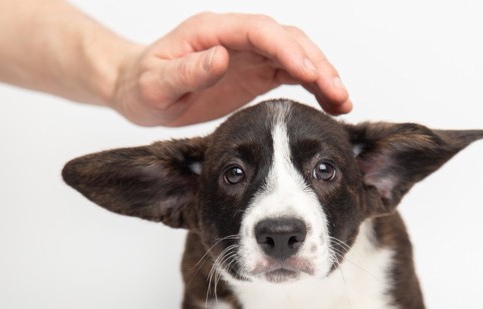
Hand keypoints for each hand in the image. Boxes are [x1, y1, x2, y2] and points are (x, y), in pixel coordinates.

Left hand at [110, 13, 351, 126]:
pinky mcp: (256, 73)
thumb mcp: (156, 84)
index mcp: (213, 32)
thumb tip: (221, 56)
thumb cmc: (143, 85)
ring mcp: (249, 55)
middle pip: (287, 40)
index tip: (308, 71)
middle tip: (336, 92)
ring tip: (342, 102)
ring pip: (296, 56)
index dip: (286, 48)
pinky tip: (330, 103)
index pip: (259, 31)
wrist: (140, 91)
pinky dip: (313, 86)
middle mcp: (236, 38)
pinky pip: (291, 74)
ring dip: (322, 76)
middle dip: (315, 63)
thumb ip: (188, 71)